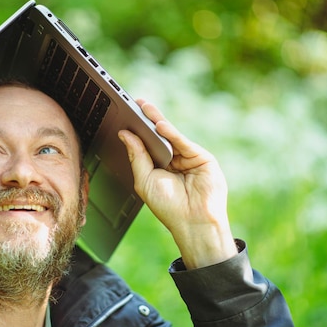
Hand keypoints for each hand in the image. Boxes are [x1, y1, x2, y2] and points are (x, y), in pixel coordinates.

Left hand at [118, 99, 236, 268]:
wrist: (192, 223)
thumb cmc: (168, 206)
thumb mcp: (144, 180)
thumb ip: (136, 156)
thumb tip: (125, 134)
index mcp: (158, 166)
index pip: (146, 144)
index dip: (136, 130)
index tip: (124, 114)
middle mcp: (174, 160)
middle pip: (158, 136)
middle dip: (146, 119)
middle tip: (134, 103)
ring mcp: (188, 157)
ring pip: (171, 136)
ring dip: (157, 121)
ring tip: (144, 109)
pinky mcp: (202, 157)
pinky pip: (184, 142)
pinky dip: (172, 133)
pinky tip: (160, 126)